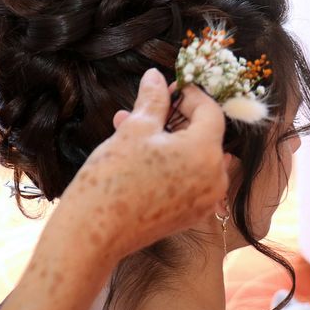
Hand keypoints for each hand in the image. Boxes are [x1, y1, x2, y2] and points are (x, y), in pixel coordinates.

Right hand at [0, 69, 227, 309]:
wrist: (94, 233)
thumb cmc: (113, 176)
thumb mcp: (135, 130)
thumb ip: (153, 100)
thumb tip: (156, 76)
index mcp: (206, 152)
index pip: (210, 111)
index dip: (190, 95)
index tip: (169, 87)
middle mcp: (215, 178)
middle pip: (205, 135)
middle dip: (175, 117)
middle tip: (147, 107)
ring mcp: (205, 200)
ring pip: (194, 157)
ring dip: (169, 139)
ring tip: (133, 127)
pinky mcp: (192, 215)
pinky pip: (189, 179)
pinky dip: (172, 163)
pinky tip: (140, 154)